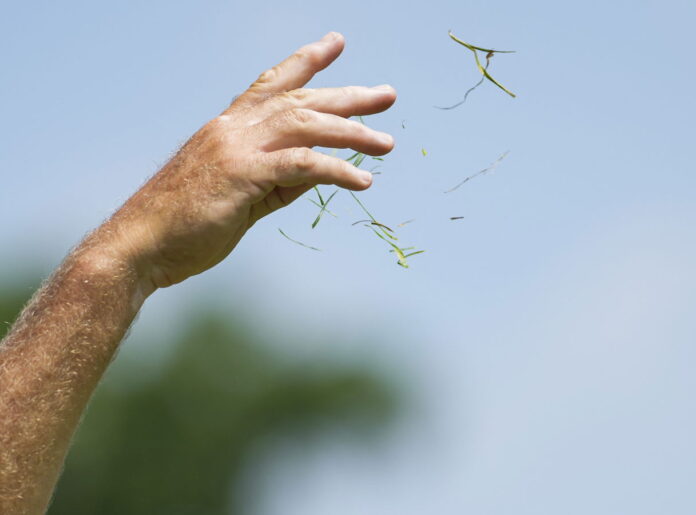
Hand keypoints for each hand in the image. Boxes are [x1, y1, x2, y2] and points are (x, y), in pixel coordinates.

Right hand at [106, 32, 396, 289]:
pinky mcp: (241, 175)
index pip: (272, 84)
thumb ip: (277, 179)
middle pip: (300, 100)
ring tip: (387, 144)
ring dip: (351, 133)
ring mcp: (236, 148)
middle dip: (347, 97)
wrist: (138, 245)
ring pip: (305, 126)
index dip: (306, 61)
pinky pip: (300, 165)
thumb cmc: (183, 224)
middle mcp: (232, 128)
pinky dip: (335, 169)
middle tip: (388, 96)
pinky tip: (364, 180)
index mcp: (228, 128)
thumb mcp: (238, 194)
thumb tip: (318, 171)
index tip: (336, 43)